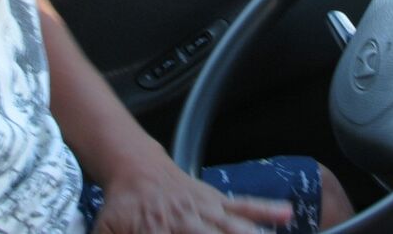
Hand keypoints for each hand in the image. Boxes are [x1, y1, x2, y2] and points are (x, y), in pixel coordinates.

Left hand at [91, 158, 293, 233]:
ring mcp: (204, 208)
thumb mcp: (106, 229)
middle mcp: (186, 220)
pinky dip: (265, 209)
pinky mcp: (215, 199)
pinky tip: (285, 214)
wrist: (133, 165)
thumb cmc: (121, 204)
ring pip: (234, 227)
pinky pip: (243, 205)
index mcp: (156, 230)